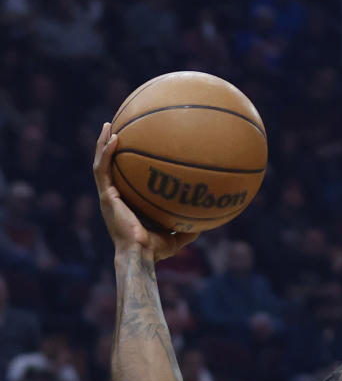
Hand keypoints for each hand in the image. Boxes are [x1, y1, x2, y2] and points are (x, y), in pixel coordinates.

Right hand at [93, 123, 197, 261]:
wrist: (140, 254)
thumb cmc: (155, 251)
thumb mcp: (174, 238)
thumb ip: (185, 229)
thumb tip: (202, 223)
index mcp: (125, 205)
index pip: (122, 180)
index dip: (123, 165)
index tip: (130, 150)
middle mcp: (114, 198)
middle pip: (109, 167)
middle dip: (109, 148)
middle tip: (116, 129)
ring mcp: (107, 196)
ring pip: (101, 164)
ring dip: (103, 144)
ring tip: (109, 126)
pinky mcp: (106, 196)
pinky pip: (103, 170)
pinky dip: (107, 153)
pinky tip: (115, 138)